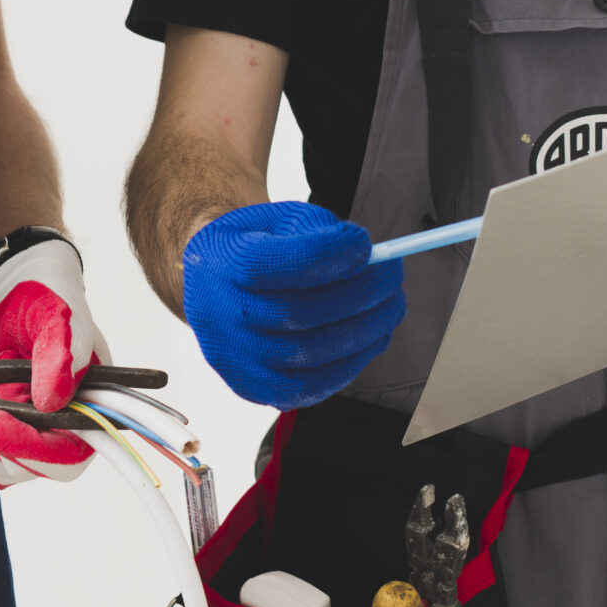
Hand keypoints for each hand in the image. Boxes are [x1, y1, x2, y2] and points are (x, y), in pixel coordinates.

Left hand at [0, 239, 104, 486]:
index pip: (73, 452)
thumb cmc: (49, 299)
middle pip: (36, 466)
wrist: (16, 294)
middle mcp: (70, 423)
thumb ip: (62, 352)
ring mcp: (38, 430)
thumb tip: (55, 396)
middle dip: (3, 439)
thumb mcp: (57, 316)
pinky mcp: (10, 431)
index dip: (34, 449)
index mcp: (98, 402)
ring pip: (6, 465)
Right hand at [183, 201, 405, 410]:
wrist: (213, 283)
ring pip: (308, 355)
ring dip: (364, 331)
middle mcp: (221, 315)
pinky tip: (373, 338)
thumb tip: (365, 254)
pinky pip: (308, 388)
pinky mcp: (252, 386)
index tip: (367, 245)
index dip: (332, 256)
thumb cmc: (256, 244)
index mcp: (223, 262)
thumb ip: (316, 228)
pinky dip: (350, 364)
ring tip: (392, 306)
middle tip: (393, 275)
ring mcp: (235, 358)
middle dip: (360, 294)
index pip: (281, 264)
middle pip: (299, 314)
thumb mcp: (277, 218)